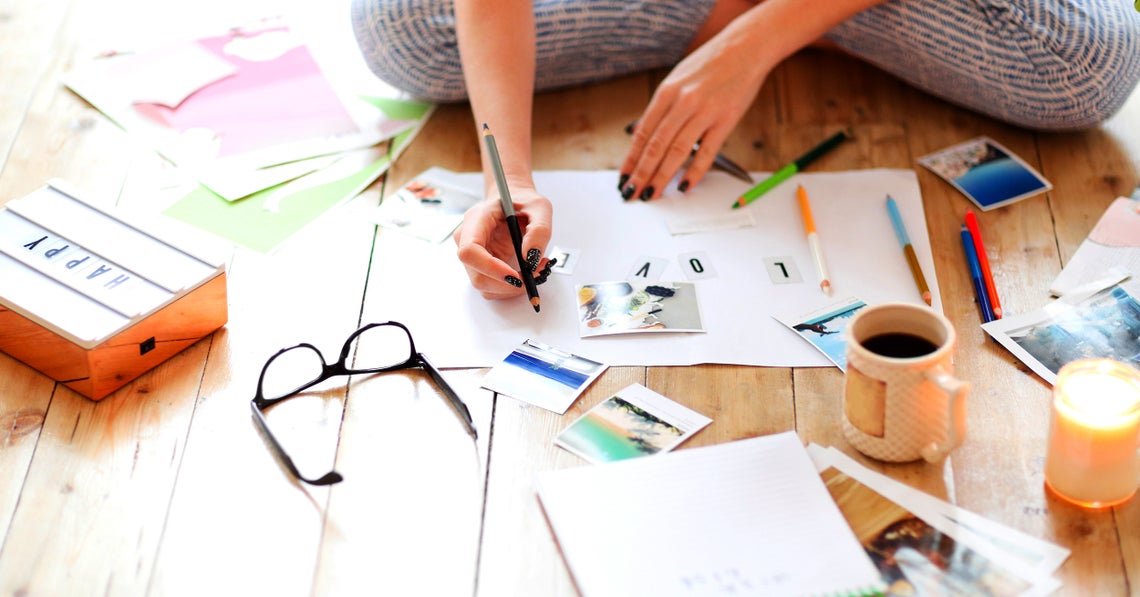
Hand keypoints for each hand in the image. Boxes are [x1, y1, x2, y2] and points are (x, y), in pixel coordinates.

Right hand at [453, 186, 552, 299]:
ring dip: (511, 288)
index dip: (490, 268)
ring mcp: (473, 255)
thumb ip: (539, 231)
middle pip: (477, 276)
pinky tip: (526, 272)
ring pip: (484, 285)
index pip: (470, 251)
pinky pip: (492, 286)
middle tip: (535, 275)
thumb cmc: (523, 202)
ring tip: (535, 270)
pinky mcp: (481, 266)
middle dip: (507, 284)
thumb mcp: (540, 208)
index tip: (514, 276)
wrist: (516, 203)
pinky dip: (511, 287)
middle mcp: (468, 239)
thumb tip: (531, 258)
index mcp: (476, 219)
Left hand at [620, 25, 772, 199]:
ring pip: (677, 152)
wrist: (746, 47)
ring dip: (662, 177)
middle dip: (641, 174)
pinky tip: (684, 186)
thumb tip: (642, 135)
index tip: (623, 178)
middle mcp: (682, 102)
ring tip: (652, 195)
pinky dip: (694, 172)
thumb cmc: (710, 64)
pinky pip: (707, 152)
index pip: (642, 134)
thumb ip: (661, 107)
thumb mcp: (677, 79)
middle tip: (632, 194)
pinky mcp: (726, 119)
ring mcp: (704, 111)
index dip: (631, 160)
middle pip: (655, 146)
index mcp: (666, 92)